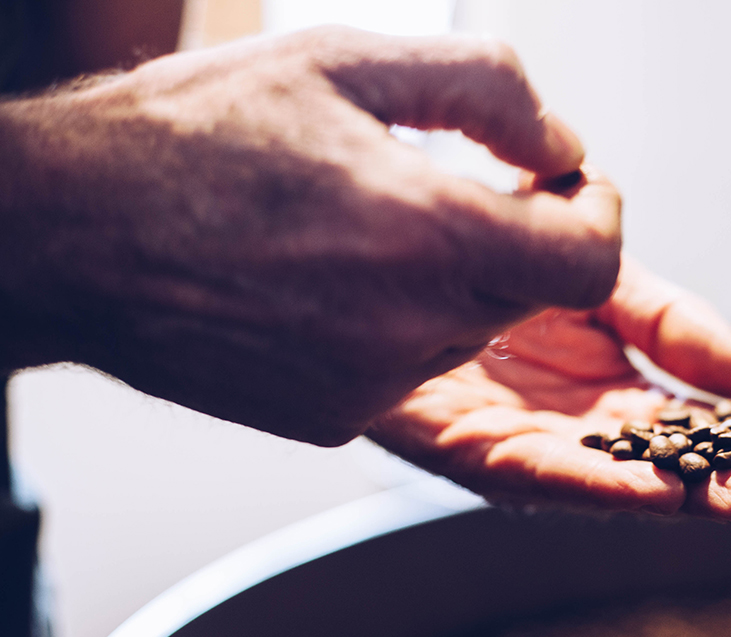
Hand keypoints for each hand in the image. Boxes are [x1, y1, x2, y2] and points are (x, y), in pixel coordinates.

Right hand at [0, 28, 619, 445]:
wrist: (66, 233)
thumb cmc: (190, 137)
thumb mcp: (344, 58)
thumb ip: (483, 90)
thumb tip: (561, 143)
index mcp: (427, 235)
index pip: (591, 264)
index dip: (597, 216)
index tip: (566, 185)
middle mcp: (410, 328)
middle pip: (532, 296)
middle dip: (521, 239)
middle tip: (464, 186)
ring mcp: (371, 386)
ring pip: (472, 331)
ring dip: (456, 278)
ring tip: (371, 224)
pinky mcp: (333, 418)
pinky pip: (413, 367)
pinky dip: (403, 321)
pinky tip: (333, 277)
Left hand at [369, 258, 730, 525]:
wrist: (400, 239)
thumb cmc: (495, 263)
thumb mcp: (606, 280)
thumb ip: (672, 323)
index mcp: (615, 391)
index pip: (705, 430)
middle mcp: (577, 428)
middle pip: (673, 468)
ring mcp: (528, 444)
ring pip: (620, 482)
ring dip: (692, 498)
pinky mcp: (471, 449)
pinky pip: (542, 471)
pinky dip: (598, 484)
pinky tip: (655, 492)